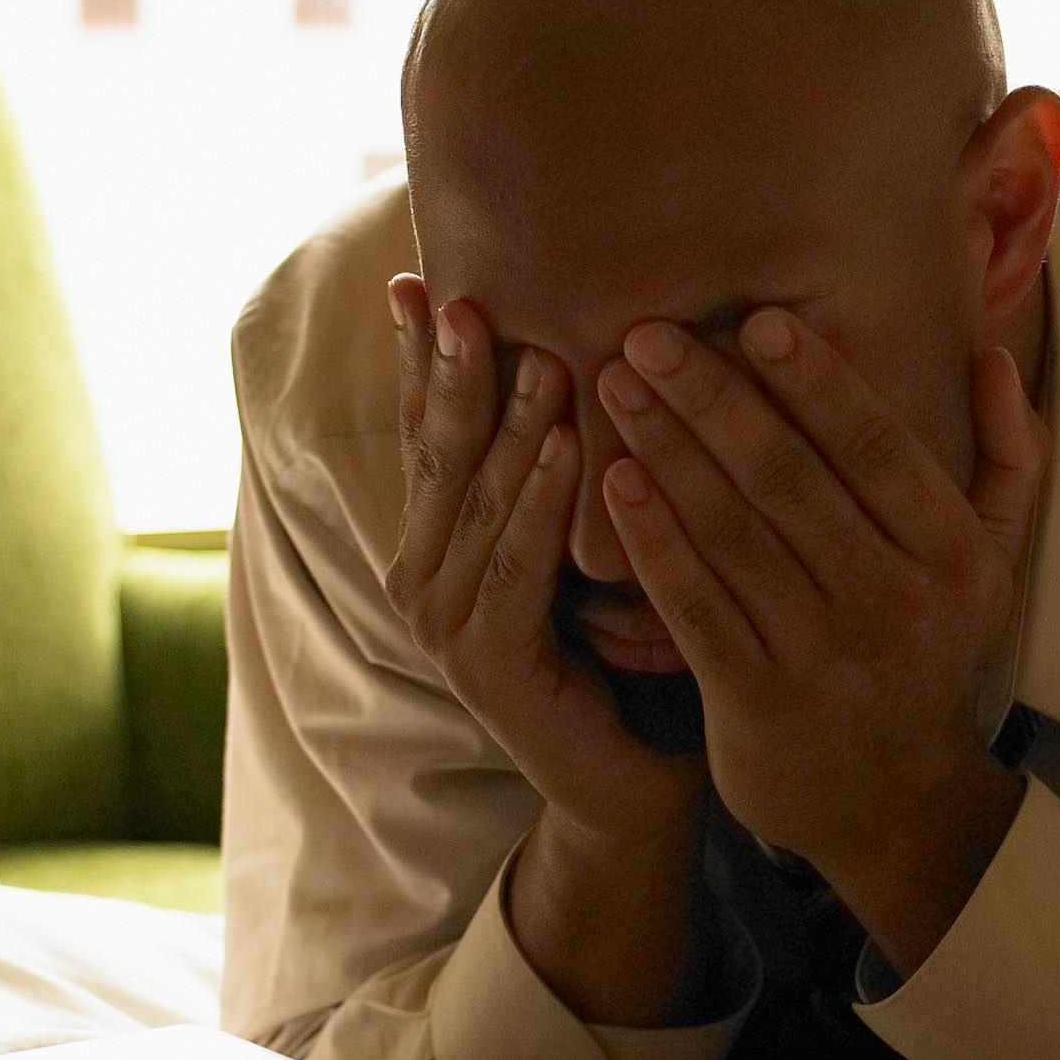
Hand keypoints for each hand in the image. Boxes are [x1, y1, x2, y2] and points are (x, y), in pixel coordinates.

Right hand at [387, 284, 709, 1026]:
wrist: (637, 784)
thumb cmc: (626, 650)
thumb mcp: (592, 537)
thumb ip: (570, 458)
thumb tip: (591, 341)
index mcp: (441, 540)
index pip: (429, 428)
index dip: (422, 356)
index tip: (421, 274)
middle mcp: (425, 578)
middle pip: (437, 452)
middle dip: (447, 371)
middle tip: (462, 294)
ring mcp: (448, 628)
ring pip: (474, 503)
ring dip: (499, 423)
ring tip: (524, 346)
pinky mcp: (491, 669)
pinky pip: (514, 569)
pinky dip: (539, 504)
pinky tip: (567, 446)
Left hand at [597, 311, 1046, 973]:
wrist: (893, 805)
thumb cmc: (932, 649)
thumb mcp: (993, 561)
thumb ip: (1009, 455)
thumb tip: (995, 355)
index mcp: (954, 560)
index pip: (878, 451)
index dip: (817, 382)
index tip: (755, 320)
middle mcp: (894, 607)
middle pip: (791, 482)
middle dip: (714, 400)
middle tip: (648, 335)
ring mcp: (822, 660)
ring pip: (733, 536)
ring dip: (668, 452)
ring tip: (615, 387)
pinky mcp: (755, 705)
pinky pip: (694, 607)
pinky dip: (652, 541)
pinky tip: (613, 482)